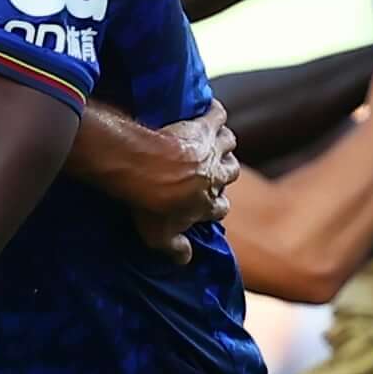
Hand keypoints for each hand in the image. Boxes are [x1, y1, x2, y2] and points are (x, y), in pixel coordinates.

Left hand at [134, 110, 237, 263]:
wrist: (141, 166)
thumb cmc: (148, 202)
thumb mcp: (157, 235)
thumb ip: (175, 249)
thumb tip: (185, 259)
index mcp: (209, 203)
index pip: (221, 208)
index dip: (213, 206)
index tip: (202, 204)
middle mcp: (218, 176)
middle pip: (231, 173)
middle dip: (221, 172)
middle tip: (204, 170)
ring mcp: (213, 149)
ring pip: (229, 144)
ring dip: (221, 143)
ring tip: (207, 143)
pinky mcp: (204, 126)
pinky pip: (218, 115)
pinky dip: (214, 113)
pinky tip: (206, 113)